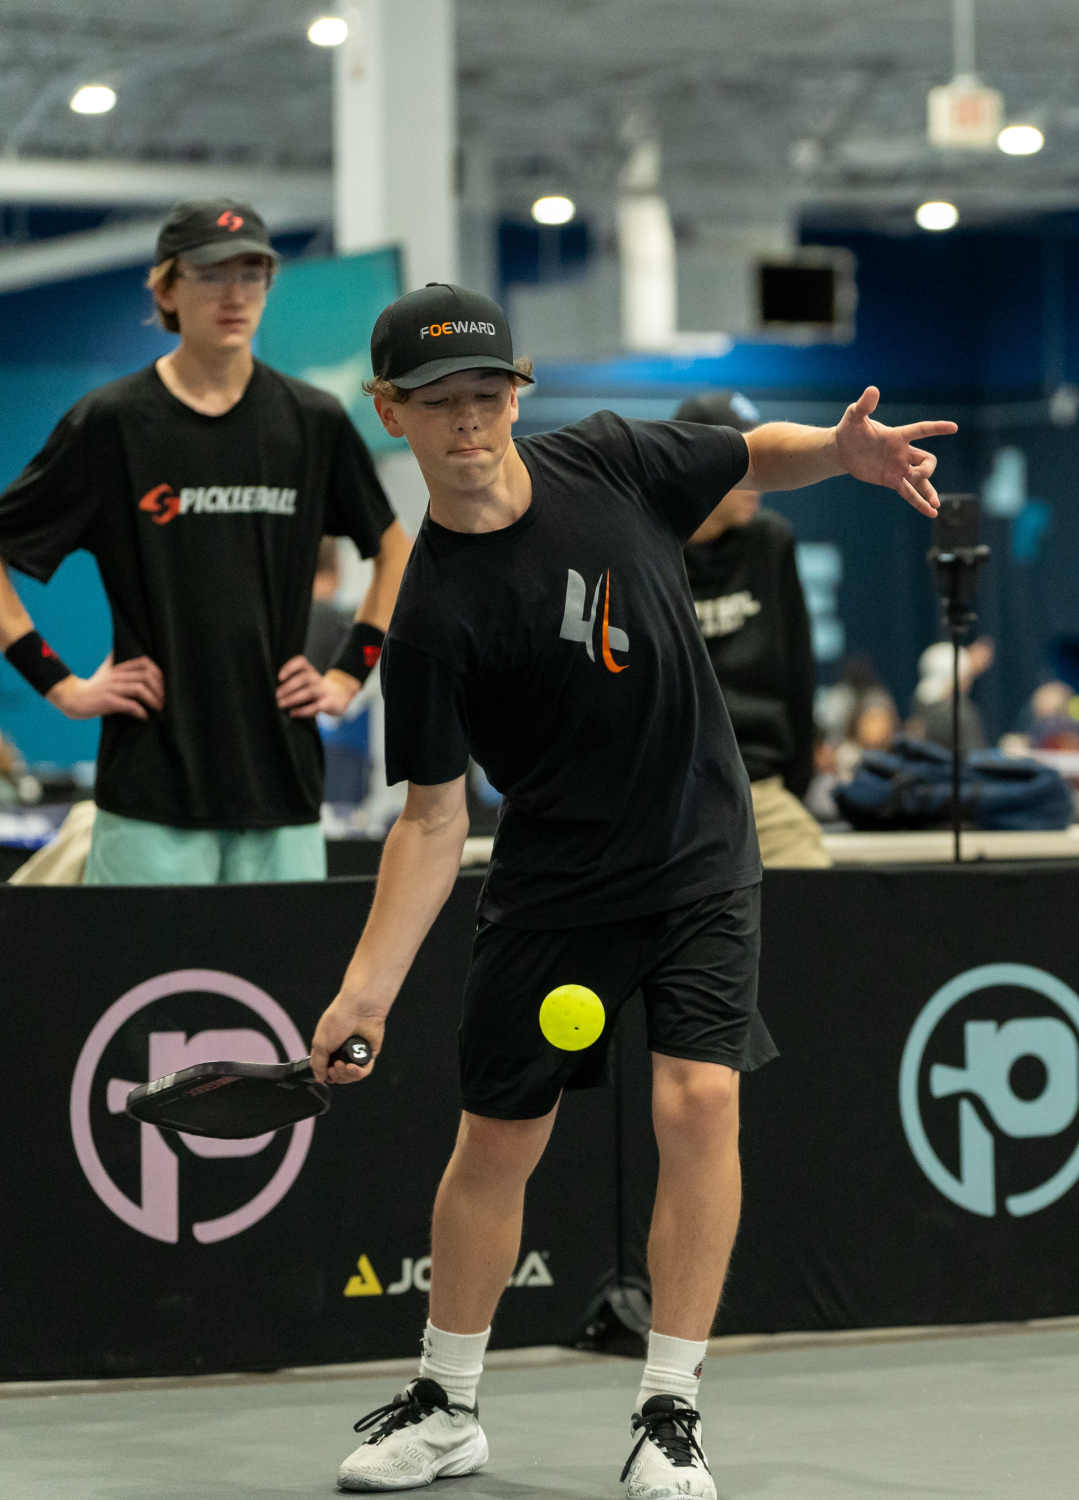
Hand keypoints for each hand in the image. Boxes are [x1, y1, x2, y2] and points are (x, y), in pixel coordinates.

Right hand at [47, 652, 164, 719]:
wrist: (71, 698)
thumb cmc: (92, 686)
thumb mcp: (105, 670)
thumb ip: (116, 661)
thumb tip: (122, 651)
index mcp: (118, 668)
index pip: (144, 662)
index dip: (158, 673)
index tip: (163, 685)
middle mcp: (116, 676)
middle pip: (146, 676)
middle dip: (159, 689)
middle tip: (163, 700)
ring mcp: (111, 688)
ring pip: (139, 689)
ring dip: (153, 700)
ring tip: (158, 708)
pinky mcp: (107, 701)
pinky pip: (129, 704)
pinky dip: (140, 711)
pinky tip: (144, 716)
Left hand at [275, 656, 356, 717]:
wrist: (341, 699)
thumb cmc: (318, 691)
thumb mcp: (309, 682)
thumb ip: (295, 682)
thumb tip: (275, 692)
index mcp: (311, 671)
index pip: (301, 662)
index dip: (290, 667)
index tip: (279, 678)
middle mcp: (318, 678)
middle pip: (304, 678)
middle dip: (288, 687)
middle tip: (276, 695)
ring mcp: (325, 691)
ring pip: (309, 691)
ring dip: (293, 698)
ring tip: (281, 704)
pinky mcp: (329, 703)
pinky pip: (316, 706)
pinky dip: (303, 711)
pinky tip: (293, 713)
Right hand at [310, 1003, 383, 1084]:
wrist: (360, 1010)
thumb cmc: (338, 1020)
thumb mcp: (320, 1043)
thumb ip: (318, 1063)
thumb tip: (319, 1078)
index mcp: (328, 1048)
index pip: (325, 1070)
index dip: (325, 1075)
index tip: (326, 1071)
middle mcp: (342, 1052)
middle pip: (338, 1076)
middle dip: (336, 1075)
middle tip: (335, 1066)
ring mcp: (356, 1054)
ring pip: (351, 1076)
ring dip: (346, 1074)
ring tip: (344, 1065)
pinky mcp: (369, 1054)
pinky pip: (364, 1071)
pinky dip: (358, 1073)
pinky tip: (353, 1067)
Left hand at [835, 387, 957, 515]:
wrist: (842, 450)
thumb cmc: (850, 430)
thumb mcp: (854, 416)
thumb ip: (864, 405)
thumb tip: (872, 390)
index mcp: (897, 436)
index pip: (921, 430)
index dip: (936, 428)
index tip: (953, 428)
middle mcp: (903, 452)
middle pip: (927, 460)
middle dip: (927, 469)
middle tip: (915, 474)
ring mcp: (899, 468)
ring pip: (922, 480)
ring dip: (929, 491)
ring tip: (935, 505)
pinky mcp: (892, 480)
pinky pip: (910, 493)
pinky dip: (919, 503)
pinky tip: (931, 513)